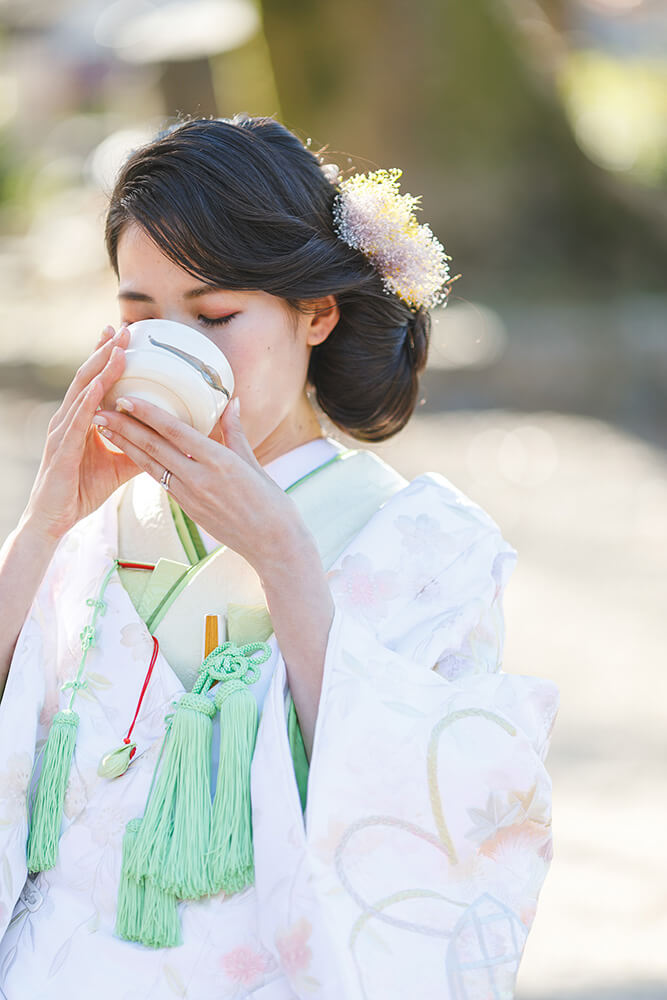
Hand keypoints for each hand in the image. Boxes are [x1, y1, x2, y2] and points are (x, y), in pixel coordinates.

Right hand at [23, 325, 139, 543]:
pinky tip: (100, 386)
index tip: (126, 334)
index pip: (95, 379)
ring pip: (82, 392)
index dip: (107, 356)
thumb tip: (171, 440)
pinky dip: (89, 401)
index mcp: (81, 419)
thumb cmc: (82, 489)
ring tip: (118, 348)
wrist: (54, 519)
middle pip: (88, 376)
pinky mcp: (61, 449)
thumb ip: (141, 448)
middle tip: (125, 328)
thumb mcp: (121, 465)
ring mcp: (62, 431)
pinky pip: (77, 421)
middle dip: (106, 351)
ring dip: (100, 368)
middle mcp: (69, 418)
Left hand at [92, 395, 306, 572]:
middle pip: (154, 448)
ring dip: (125, 446)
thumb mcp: (253, 463)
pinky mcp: (187, 509)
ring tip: (103, 429)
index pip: (176, 432)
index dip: (148, 414)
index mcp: (219, 461)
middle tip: (99, 410)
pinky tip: (129, 453)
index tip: (126, 398)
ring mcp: (191, 496)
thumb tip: (232, 402)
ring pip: (151, 466)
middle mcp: (200, 478)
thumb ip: (236, 432)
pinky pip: (161, 481)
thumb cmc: (271, 502)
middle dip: (124, 428)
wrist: (272, 545)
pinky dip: (142, 464)